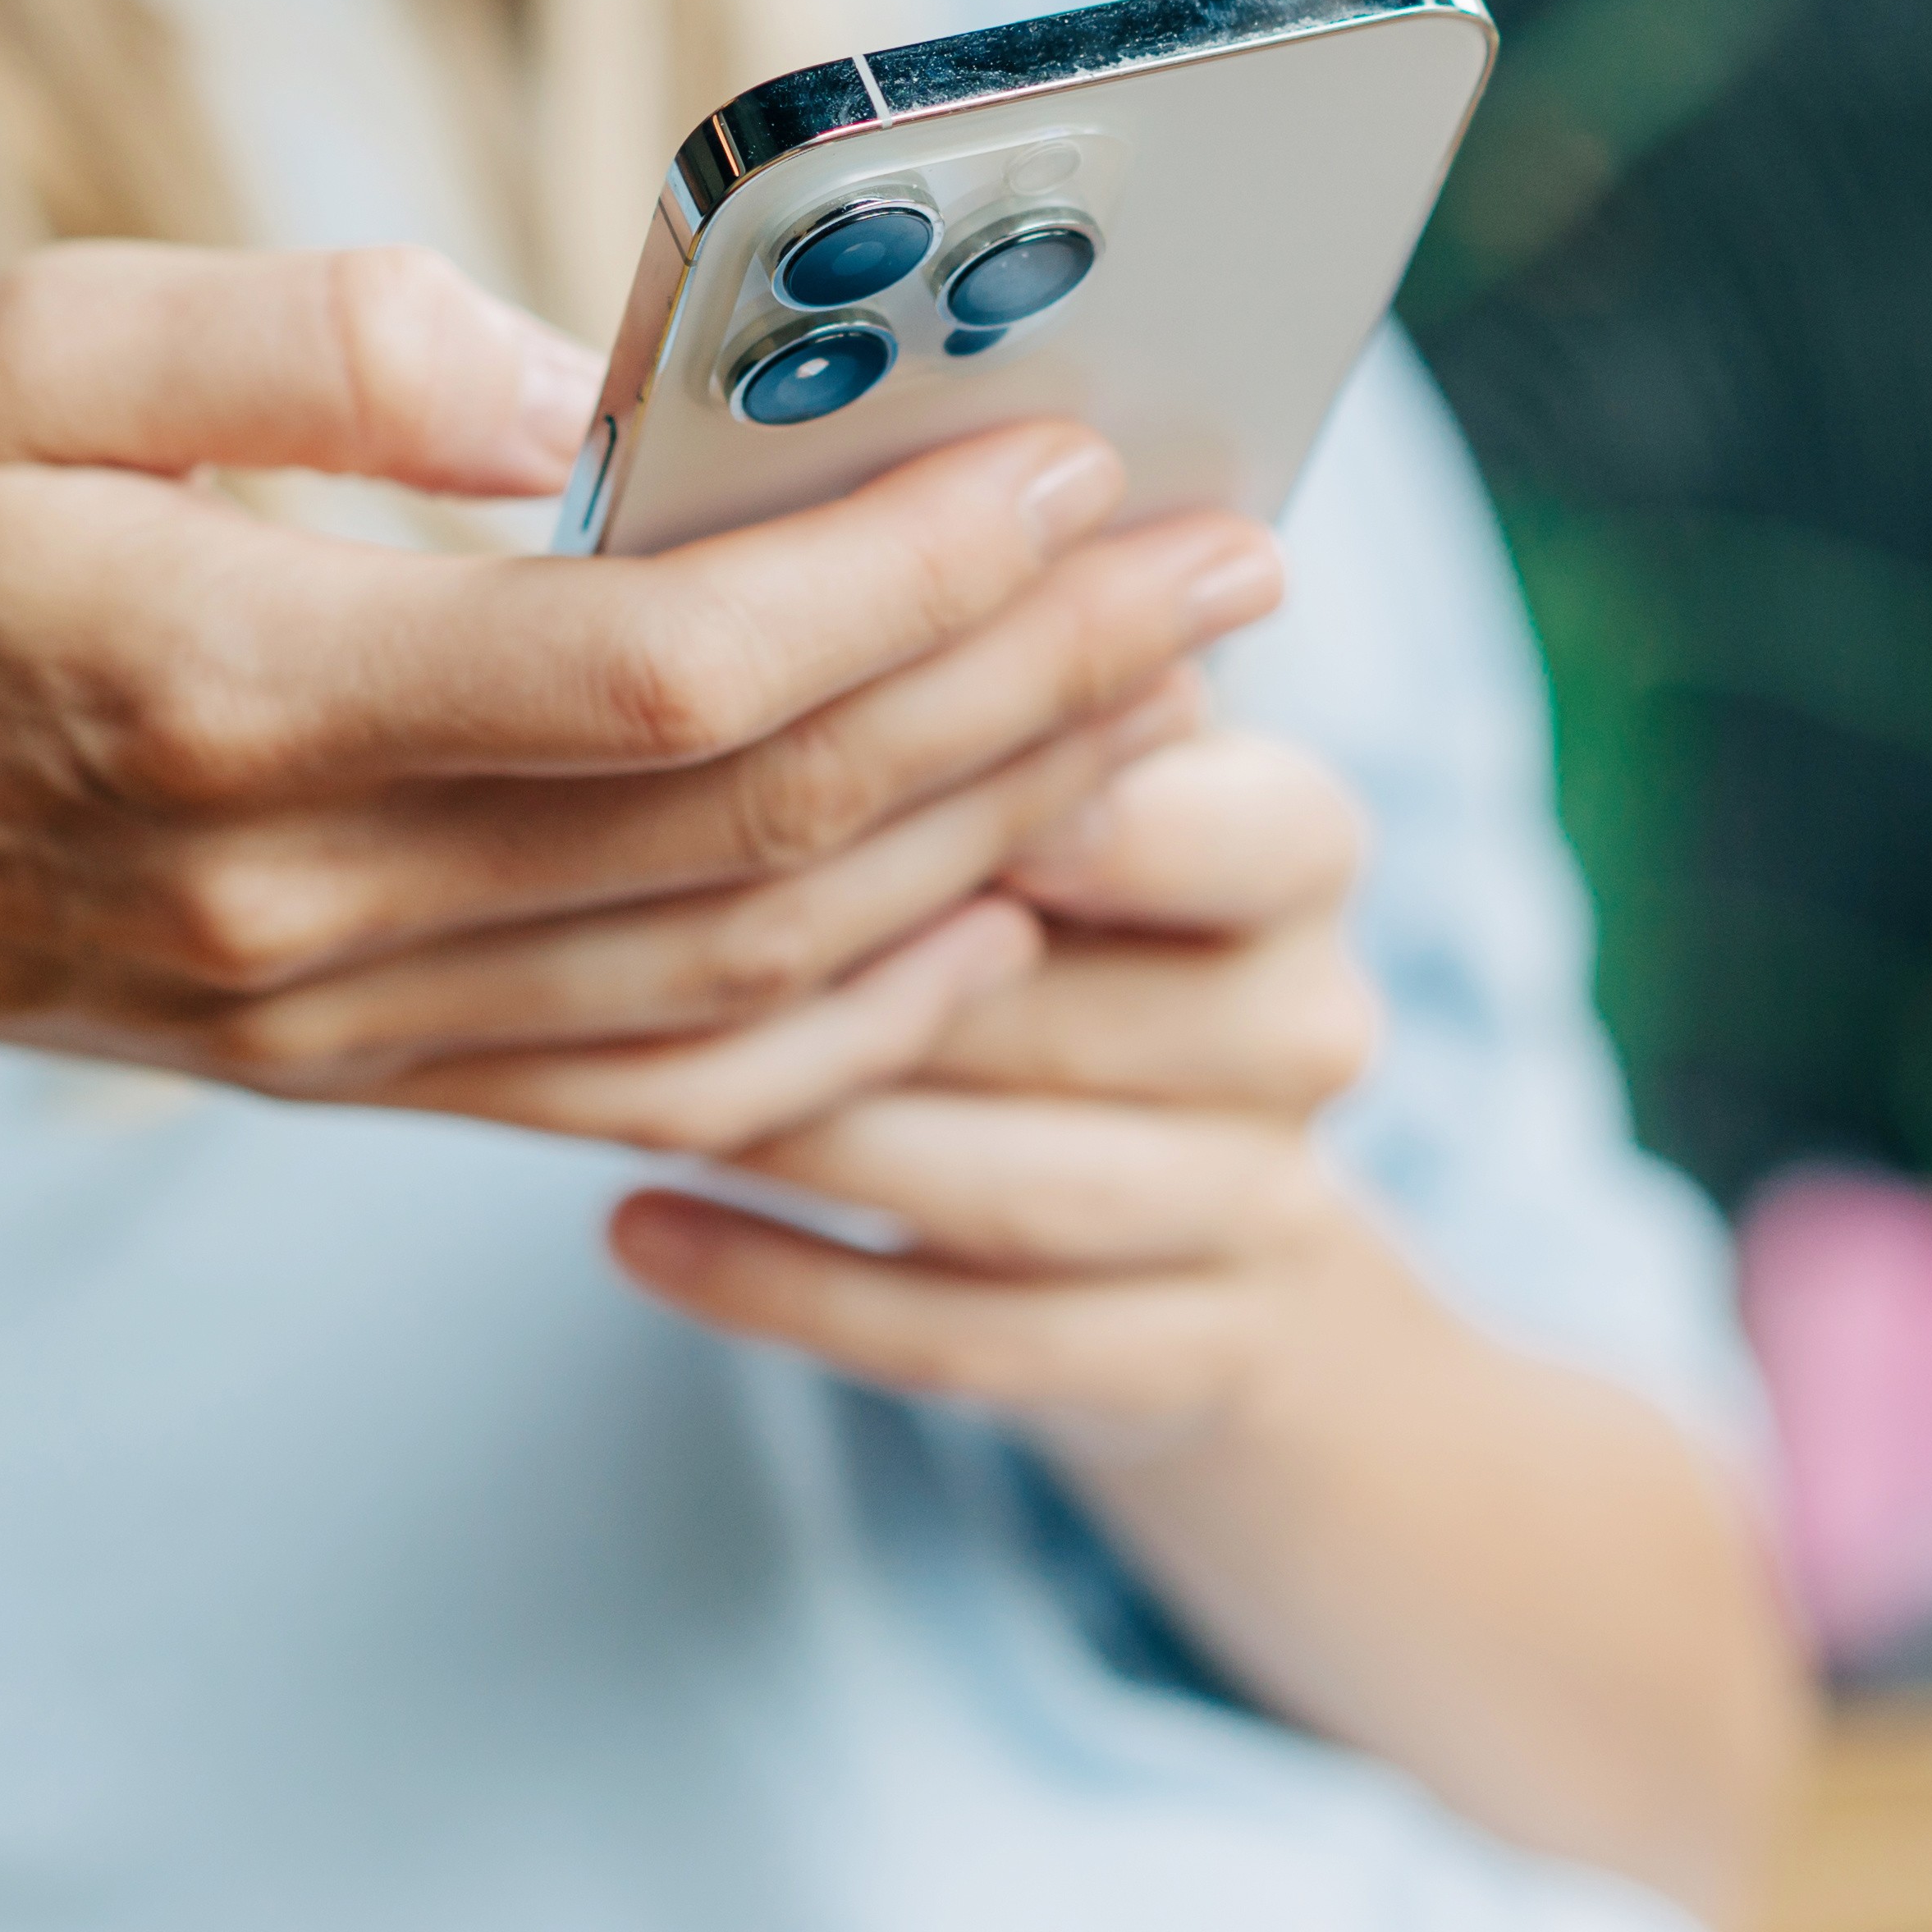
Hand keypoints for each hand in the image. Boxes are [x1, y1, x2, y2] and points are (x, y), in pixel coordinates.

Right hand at [0, 242, 1284, 1152]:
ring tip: (1164, 702)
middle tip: (1233, 557)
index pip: (668, 673)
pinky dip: (854, 1018)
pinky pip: (660, 1086)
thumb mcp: (16, 340)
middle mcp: (313, 907)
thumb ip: (313, 336)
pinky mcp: (343, 1076)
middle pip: (767, 830)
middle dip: (1036, 689)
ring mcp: (335, 1027)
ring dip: (991, 841)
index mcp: (237, 696)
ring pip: (753, 979)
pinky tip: (980, 911)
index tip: (1084, 456)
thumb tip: (582, 379)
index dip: (909, 577)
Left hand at [601, 723, 1384, 1456]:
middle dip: (864, 994)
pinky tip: (632, 1230)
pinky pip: (978, 1338)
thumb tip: (791, 570)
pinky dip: (791, 1287)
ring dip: (813, 1141)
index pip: (1250, 820)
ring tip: (623, 1095)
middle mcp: (1307, 1023)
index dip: (1090, 816)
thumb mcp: (1052, 780)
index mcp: (1297, 845)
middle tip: (652, 956)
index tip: (896, 778)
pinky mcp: (1183, 1361)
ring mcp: (1258, 1207)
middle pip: (1079, 1017)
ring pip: (1018, 1190)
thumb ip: (976, 697)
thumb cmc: (1065, 920)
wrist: (1206, 1234)